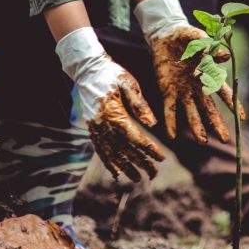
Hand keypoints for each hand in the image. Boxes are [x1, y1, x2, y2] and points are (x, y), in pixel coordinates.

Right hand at [55, 27, 163, 181]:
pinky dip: (109, 162)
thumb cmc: (112, 74)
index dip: (149, 150)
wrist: (87, 69)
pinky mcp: (92, 128)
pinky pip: (100, 150)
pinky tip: (116, 172)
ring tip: (138, 178)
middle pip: (124, 150)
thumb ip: (140, 105)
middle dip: (140, 163)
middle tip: (154, 174)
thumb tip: (153, 125)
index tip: (161, 158)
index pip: (135, 138)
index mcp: (114, 114)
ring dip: (125, 167)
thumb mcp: (129, 84)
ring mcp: (95, 128)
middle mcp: (103, 125)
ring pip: (111, 154)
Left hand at [135, 0, 241, 143]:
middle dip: (217, 124)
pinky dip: (171, 122)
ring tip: (202, 142)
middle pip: (209, 109)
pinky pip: (169, 109)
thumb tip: (225, 56)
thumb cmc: (186, 36)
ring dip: (196, 127)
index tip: (242, 118)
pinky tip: (172, 136)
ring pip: (191, 113)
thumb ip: (210, 48)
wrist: (166, 36)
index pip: (223, 92)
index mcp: (208, 74)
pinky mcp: (167, 91)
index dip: (232, 104)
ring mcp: (182, 90)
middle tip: (225, 139)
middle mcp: (197, 86)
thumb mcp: (198, 38)